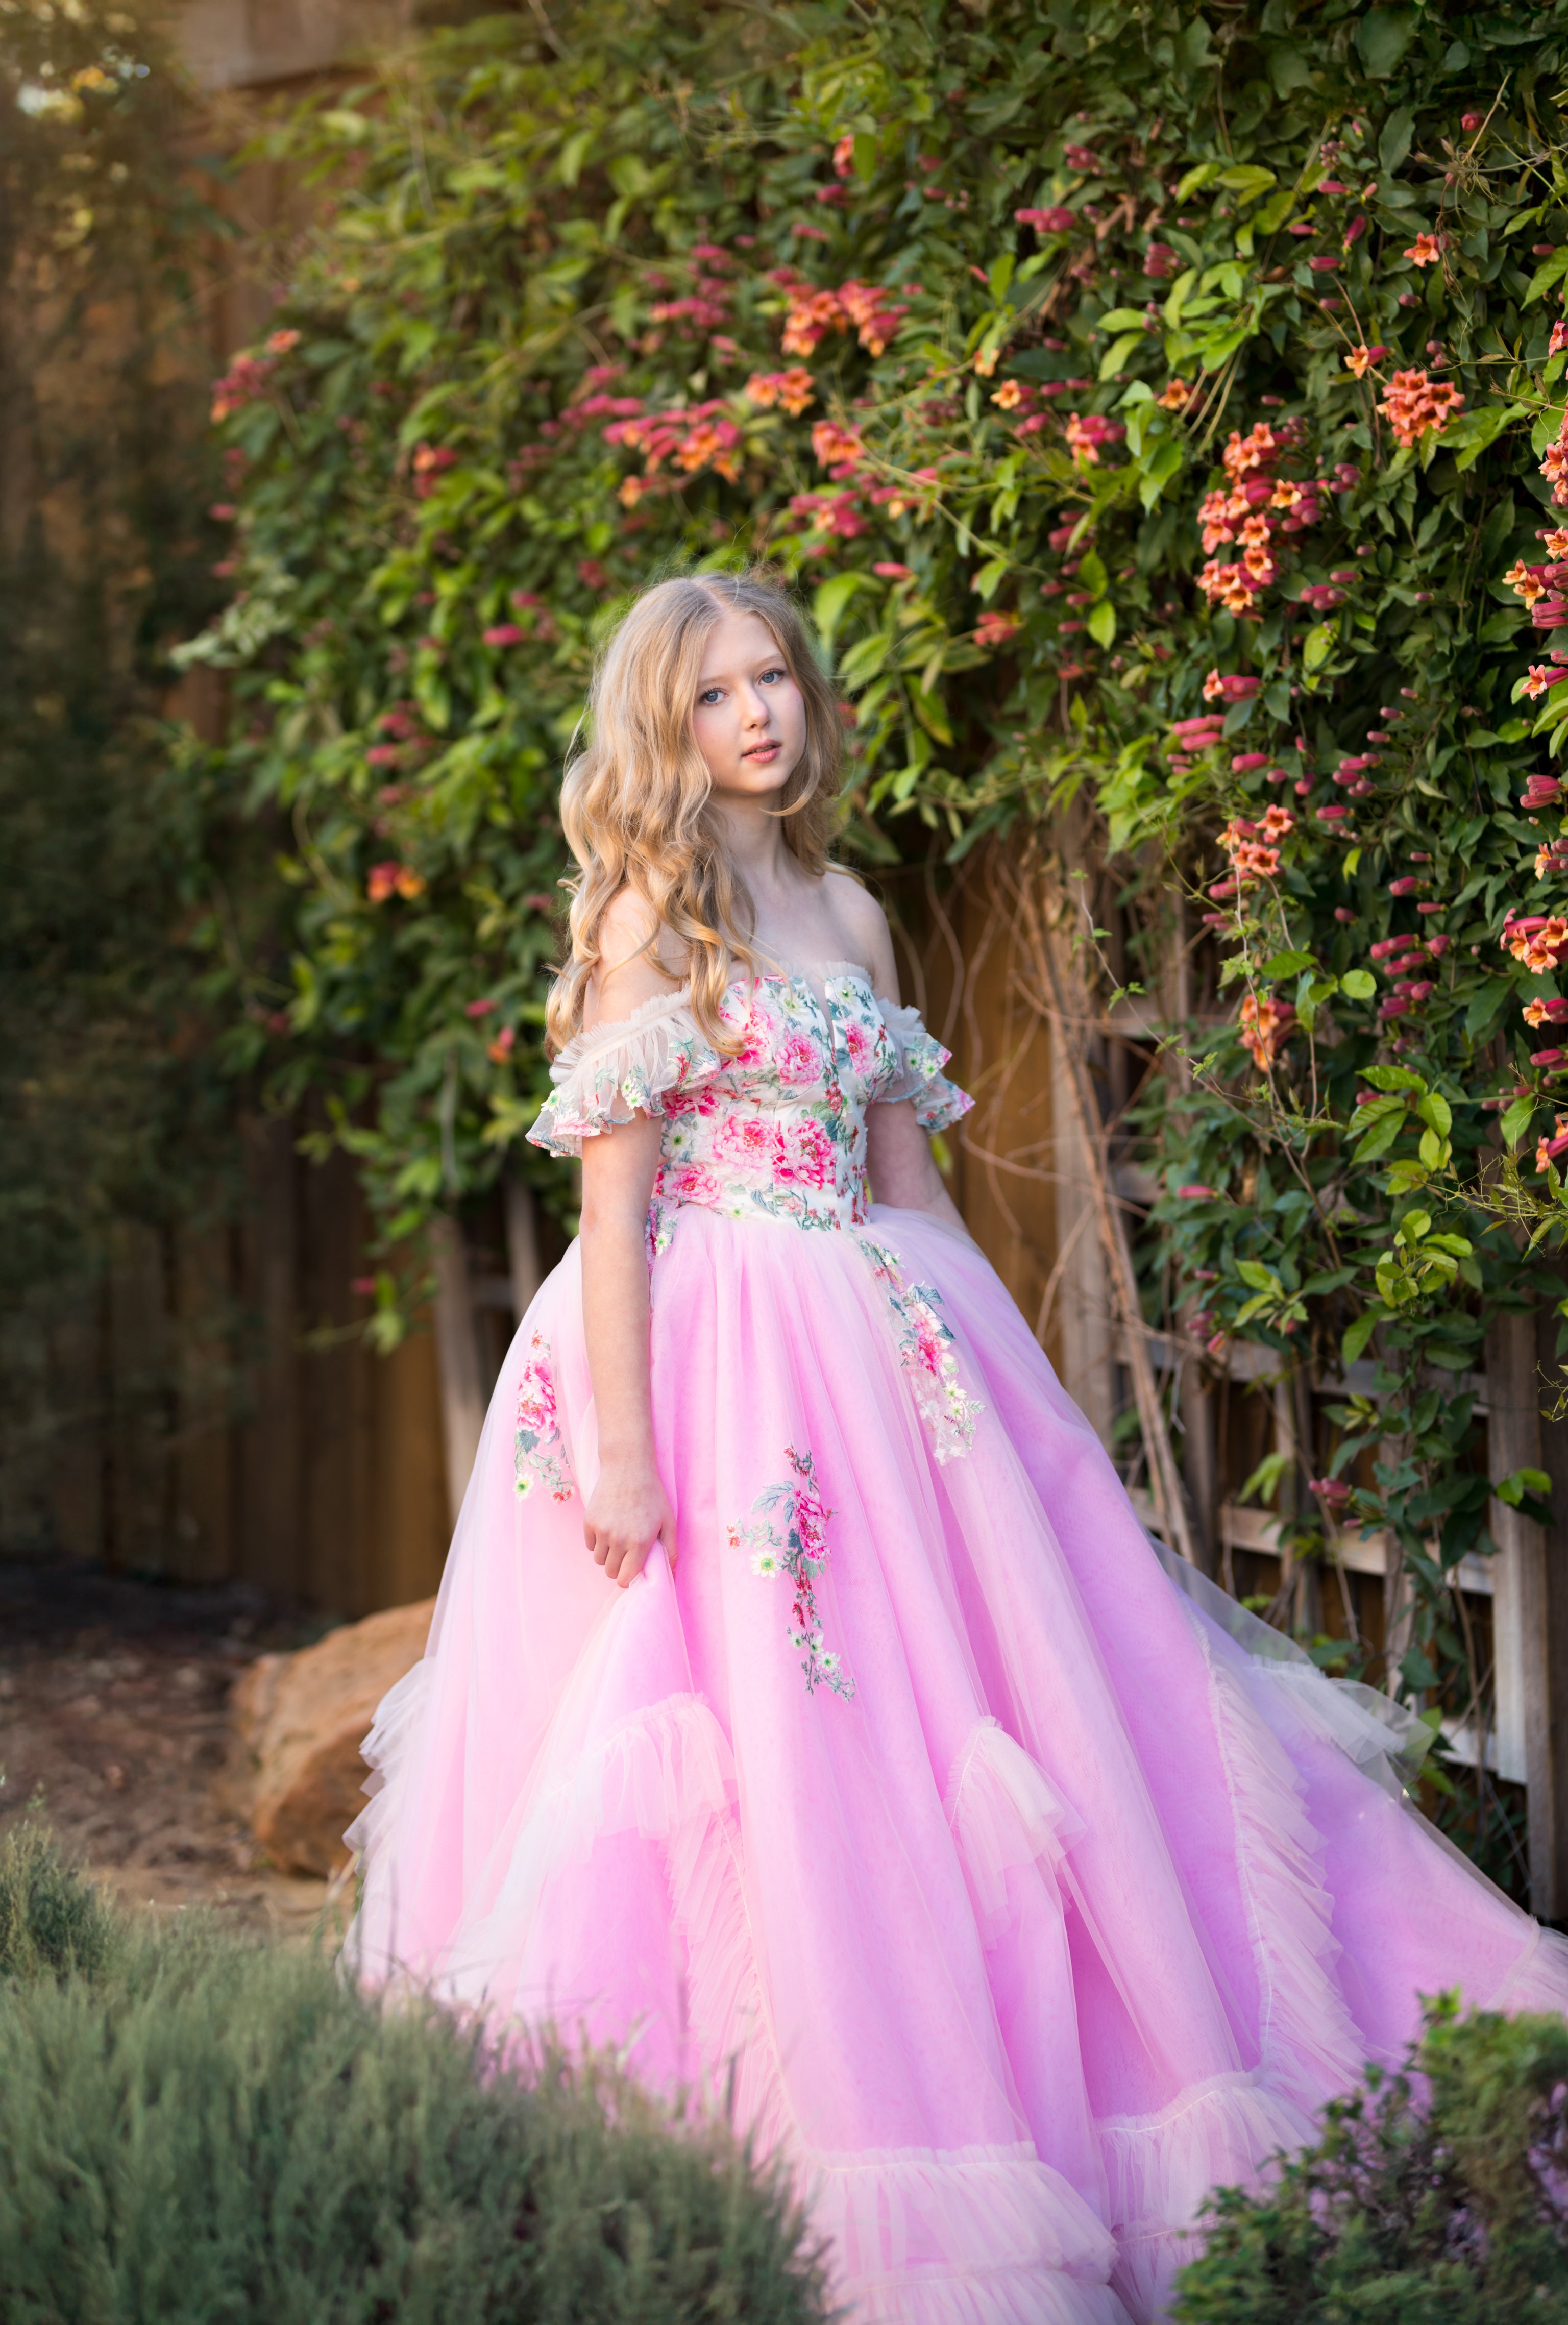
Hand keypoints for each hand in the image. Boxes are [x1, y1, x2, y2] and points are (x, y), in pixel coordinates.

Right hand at [584, 1457, 675, 1588]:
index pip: (624, 1579)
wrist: (627, 1467)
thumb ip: (671, 1550)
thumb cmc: (652, 1494)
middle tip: (626, 1552)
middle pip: (610, 1572)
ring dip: (607, 1554)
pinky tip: (608, 1526)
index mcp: (639, 1543)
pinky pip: (590, 1545)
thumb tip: (671, 1575)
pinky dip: (597, 1541)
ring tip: (618, 1537)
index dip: (627, 1578)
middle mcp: (618, 1540)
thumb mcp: (668, 1521)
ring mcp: (601, 1531)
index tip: (631, 1569)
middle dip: (618, 1566)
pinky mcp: (589, 1522)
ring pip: (599, 1560)